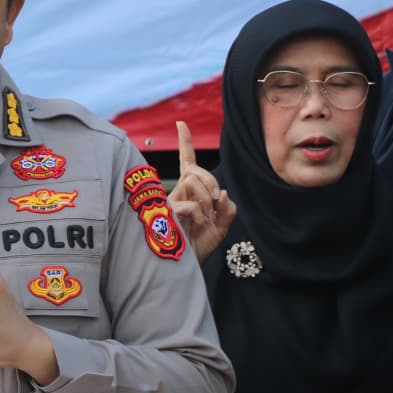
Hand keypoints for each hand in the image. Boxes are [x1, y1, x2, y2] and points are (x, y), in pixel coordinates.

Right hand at [170, 120, 235, 263]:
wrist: (182, 268)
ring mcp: (170, 202)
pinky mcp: (166, 212)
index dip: (184, 143)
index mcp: (189, 194)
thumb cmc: (197, 248)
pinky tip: (198, 225)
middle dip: (211, 181)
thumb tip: (223, 193)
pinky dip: (201, 213)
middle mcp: (177, 193)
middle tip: (217, 201)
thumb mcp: (221, 229)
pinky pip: (190, 203)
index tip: (180, 123)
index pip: (187, 163)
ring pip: (193, 181)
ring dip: (206, 199)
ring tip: (206, 218)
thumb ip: (227, 210)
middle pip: (195, 170)